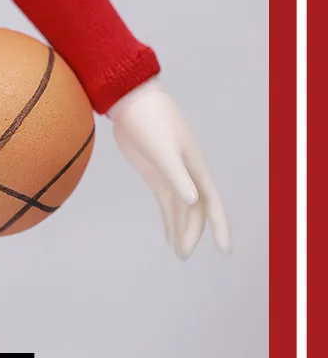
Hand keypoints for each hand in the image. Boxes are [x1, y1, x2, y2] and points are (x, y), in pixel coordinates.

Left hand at [109, 80, 230, 258]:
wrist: (132, 102)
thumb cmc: (151, 122)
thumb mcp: (164, 150)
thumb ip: (177, 176)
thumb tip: (193, 202)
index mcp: (196, 168)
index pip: (213, 203)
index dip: (220, 227)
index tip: (225, 251)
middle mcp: (188, 174)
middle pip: (195, 211)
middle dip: (192, 233)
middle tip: (182, 256)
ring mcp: (171, 175)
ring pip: (181, 209)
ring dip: (181, 230)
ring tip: (180, 254)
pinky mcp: (156, 174)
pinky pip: (166, 203)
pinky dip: (169, 219)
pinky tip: (169, 235)